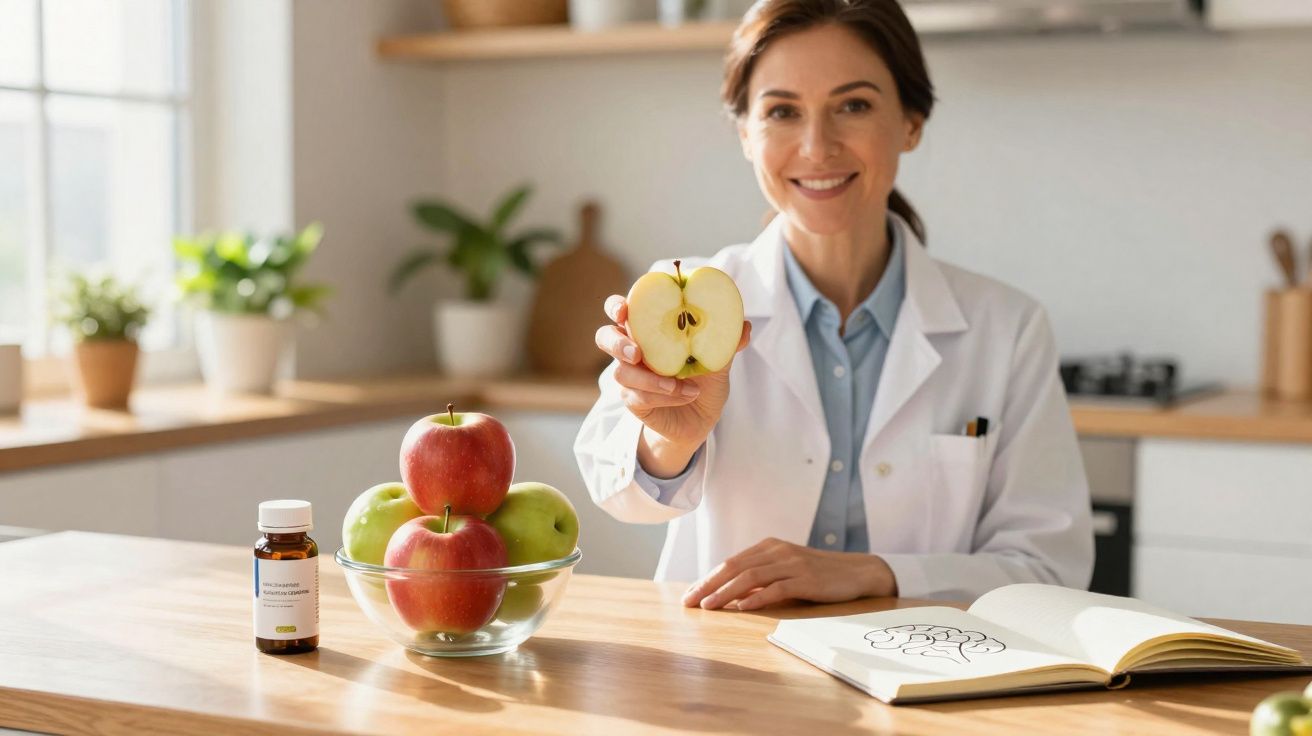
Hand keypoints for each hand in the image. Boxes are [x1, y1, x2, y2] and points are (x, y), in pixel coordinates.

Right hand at [594, 294, 750, 450]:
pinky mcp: (634, 401)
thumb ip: (726, 341)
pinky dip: (663, 395)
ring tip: (678, 383)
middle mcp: (633, 350)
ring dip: (651, 379)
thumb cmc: (704, 381)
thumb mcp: (718, 360)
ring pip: (621, 372)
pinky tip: (686, 395)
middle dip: (616, 342)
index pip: (622, 310)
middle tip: (637, 352)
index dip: (616, 306)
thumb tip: (744, 325)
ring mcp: (630, 376)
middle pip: (604, 336)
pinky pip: (638, 396)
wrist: (702, 419)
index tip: (625, 309)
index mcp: (649, 330)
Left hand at [681, 538, 897, 610]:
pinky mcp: (807, 579)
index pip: (731, 562)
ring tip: (708, 607)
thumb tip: (732, 596)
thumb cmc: (819, 575)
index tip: (690, 595)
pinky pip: (777, 588)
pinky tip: (741, 608)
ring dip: (725, 592)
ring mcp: (792, 564)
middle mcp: (777, 551)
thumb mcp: (786, 571)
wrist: (858, 572)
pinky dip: (757, 598)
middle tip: (689, 602)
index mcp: (769, 547)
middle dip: (708, 585)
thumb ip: (762, 579)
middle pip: (734, 567)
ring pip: (751, 576)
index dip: (708, 578)